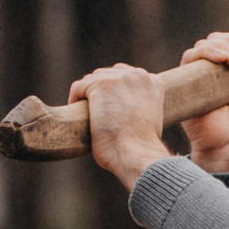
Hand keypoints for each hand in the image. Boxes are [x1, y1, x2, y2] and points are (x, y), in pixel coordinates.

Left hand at [78, 62, 170, 191]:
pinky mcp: (100, 84)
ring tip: (90, 117)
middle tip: (98, 114)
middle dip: (101, 93)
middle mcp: (138, 75)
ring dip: (89, 97)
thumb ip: (139, 105)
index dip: (115, 93)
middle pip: (109, 74)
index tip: (111, 109)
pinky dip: (75, 101)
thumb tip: (123, 107)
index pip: (126, 77)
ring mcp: (119, 78)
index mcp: (154, 81)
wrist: (136, 154)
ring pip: (92, 80)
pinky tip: (79, 117)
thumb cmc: (141, 147)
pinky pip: (78, 87)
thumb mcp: (149, 118)